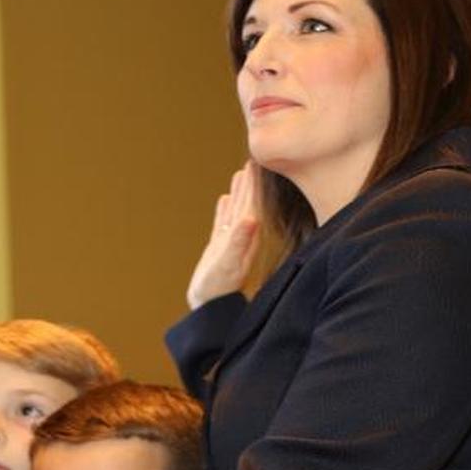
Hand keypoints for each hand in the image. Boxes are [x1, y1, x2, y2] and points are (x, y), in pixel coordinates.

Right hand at [186, 161, 260, 309]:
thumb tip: (251, 218)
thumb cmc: (219, 289)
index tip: (260, 163)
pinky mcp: (219, 249)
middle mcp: (242, 238)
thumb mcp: (230, 265)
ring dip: (240, 193)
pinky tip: (224, 200)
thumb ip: (240, 241)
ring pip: (236, 211)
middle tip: (254, 160)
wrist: (210, 309)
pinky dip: (224, 211)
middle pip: (248, 204)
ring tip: (241, 174)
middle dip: (251, 184)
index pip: (253, 205)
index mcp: (246, 237)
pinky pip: (223, 223)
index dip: (255, 185)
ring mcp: (230, 242)